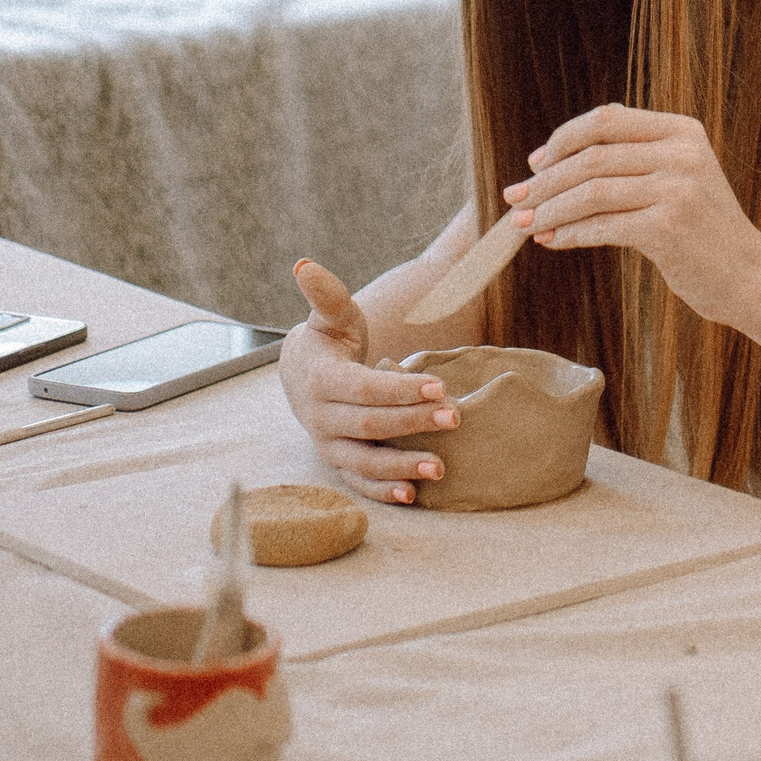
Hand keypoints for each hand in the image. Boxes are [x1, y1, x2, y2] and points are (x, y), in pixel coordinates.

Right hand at [280, 259, 456, 504]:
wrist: (303, 374)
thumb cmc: (329, 341)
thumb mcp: (331, 316)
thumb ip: (326, 295)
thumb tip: (305, 265)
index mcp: (321, 380)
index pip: (364, 388)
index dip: (401, 389)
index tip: (440, 385)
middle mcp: (321, 417)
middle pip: (370, 424)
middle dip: (413, 422)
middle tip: (456, 417)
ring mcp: (329, 443)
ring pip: (363, 461)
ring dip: (401, 467)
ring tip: (440, 468)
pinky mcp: (339, 461)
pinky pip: (359, 482)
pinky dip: (384, 490)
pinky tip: (415, 495)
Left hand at [505, 104, 760, 322]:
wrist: (749, 275)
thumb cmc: (704, 230)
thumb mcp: (680, 177)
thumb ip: (633, 157)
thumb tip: (555, 155)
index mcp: (683, 131)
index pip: (606, 119)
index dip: (563, 138)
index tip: (535, 163)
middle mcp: (682, 154)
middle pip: (592, 156)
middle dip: (545, 180)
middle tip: (515, 199)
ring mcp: (677, 189)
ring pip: (590, 192)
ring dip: (549, 209)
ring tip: (524, 224)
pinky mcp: (667, 227)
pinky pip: (602, 226)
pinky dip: (570, 234)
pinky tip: (552, 242)